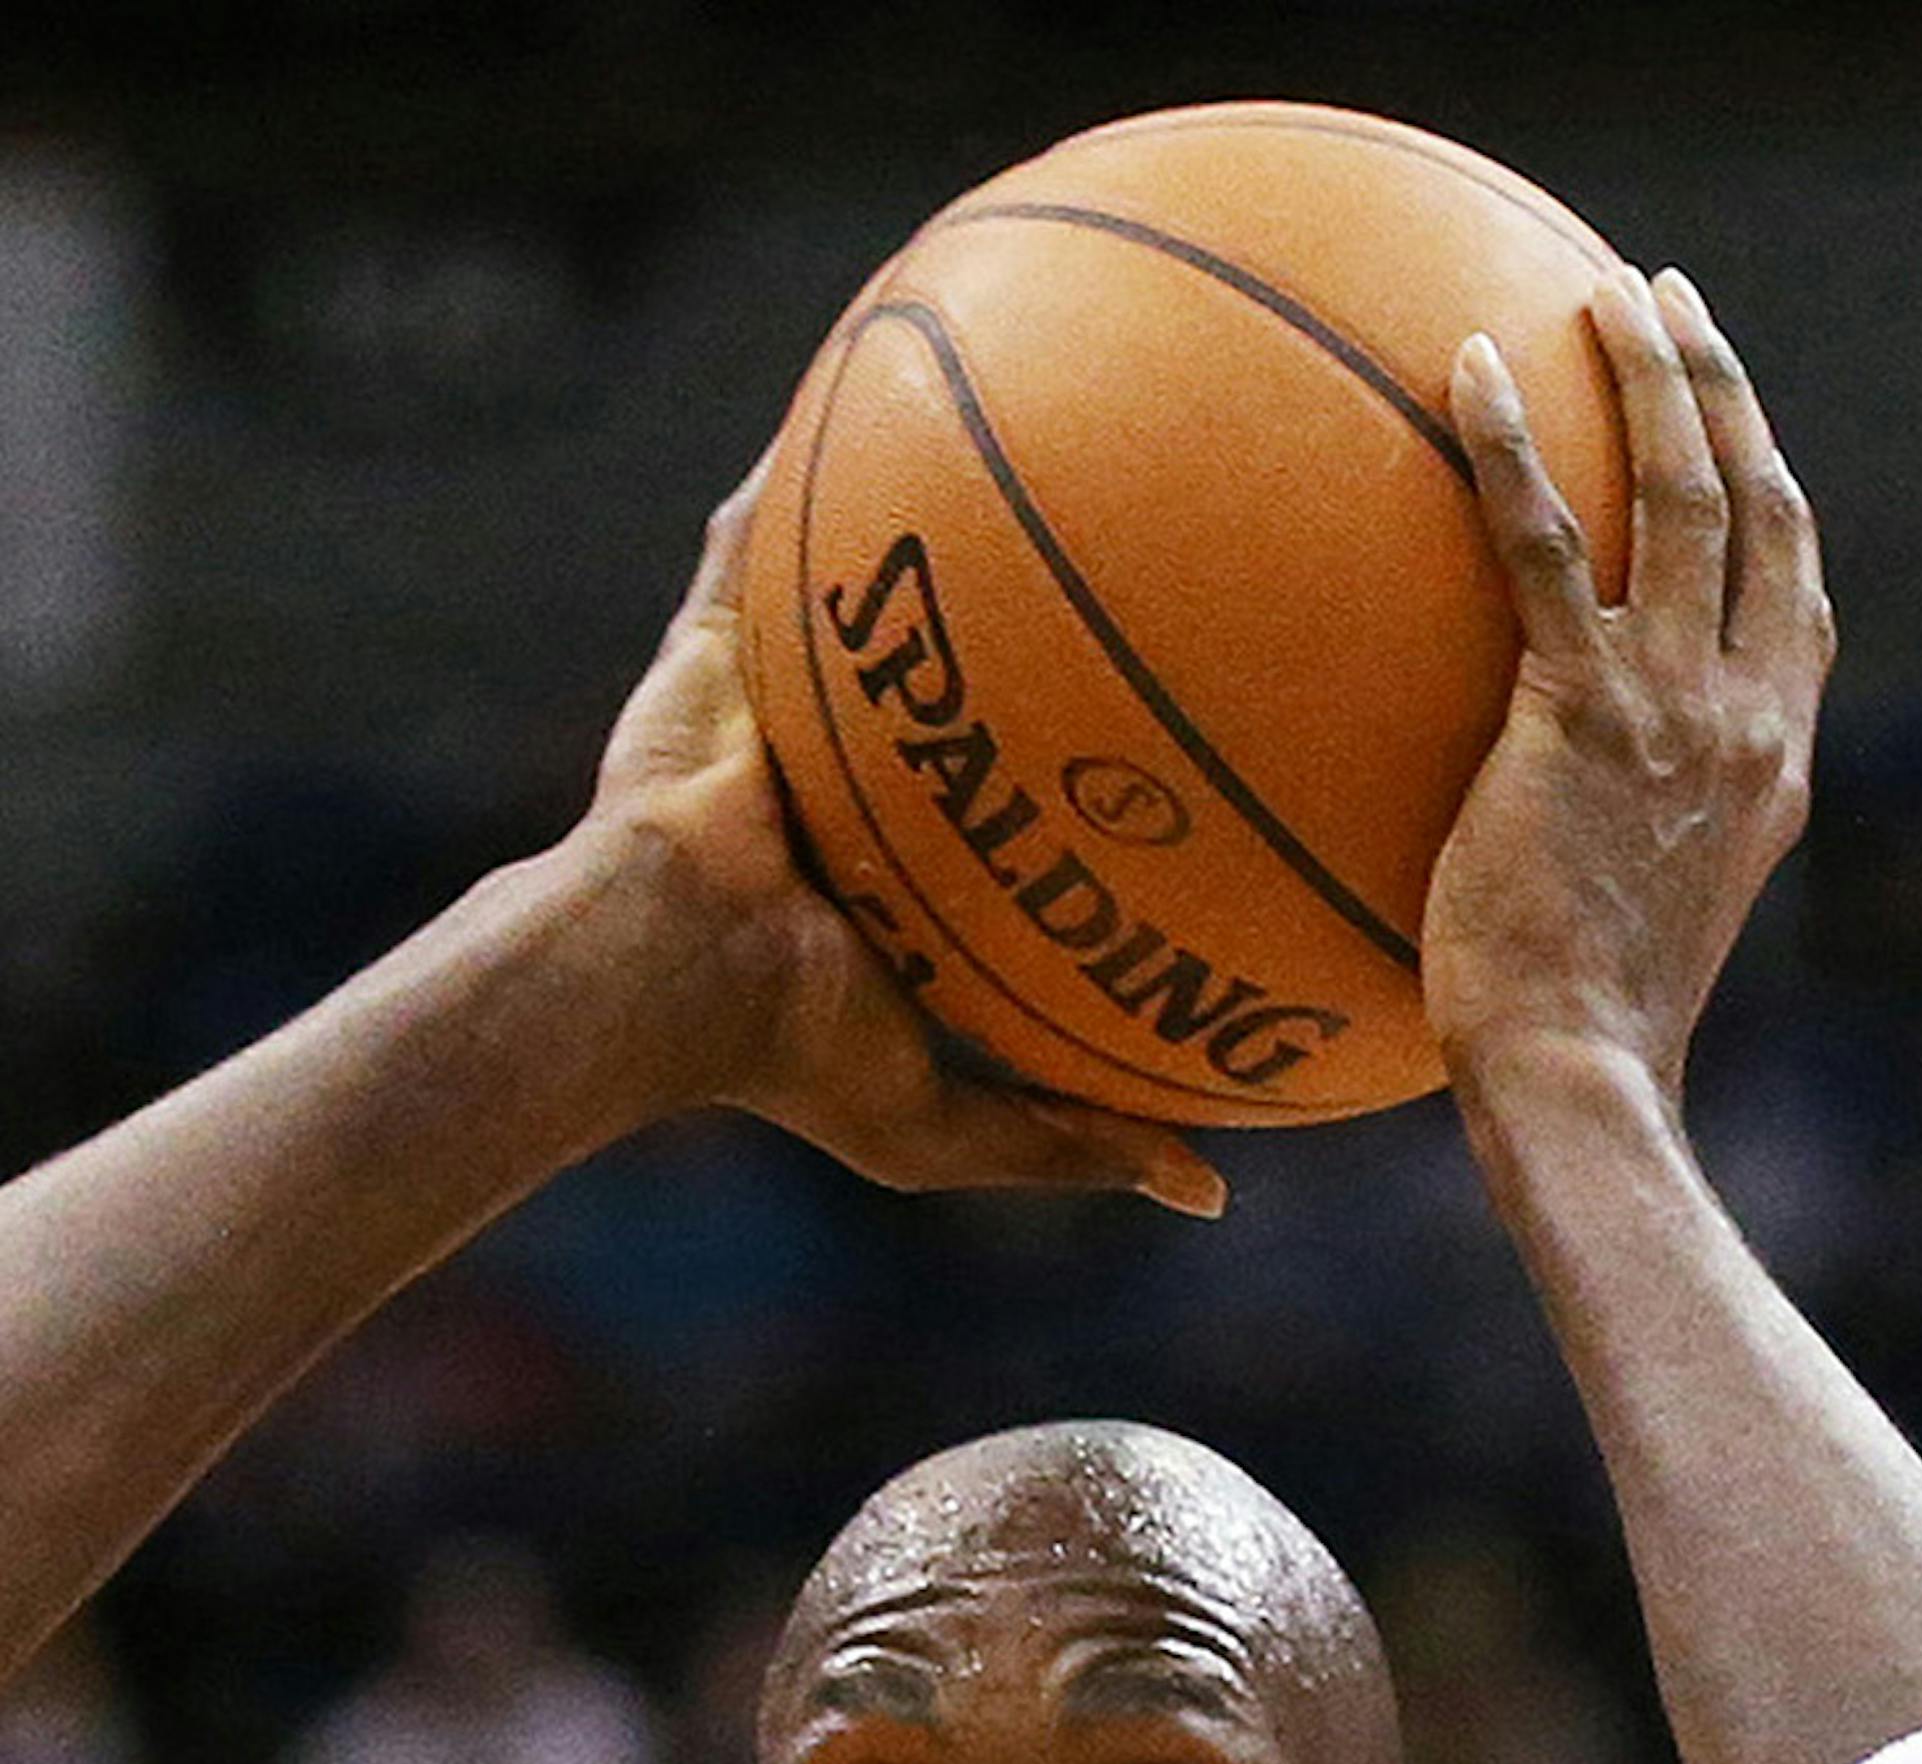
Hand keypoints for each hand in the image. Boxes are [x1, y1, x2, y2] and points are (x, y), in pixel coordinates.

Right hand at [581, 466, 1224, 1212]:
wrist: (659, 971)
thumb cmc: (785, 1053)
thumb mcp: (953, 1123)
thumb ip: (1073, 1141)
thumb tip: (1208, 1192)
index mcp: (915, 864)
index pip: (1017, 795)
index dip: (1096, 756)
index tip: (1197, 724)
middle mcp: (859, 767)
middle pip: (971, 670)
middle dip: (1048, 609)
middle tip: (1166, 540)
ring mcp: (785, 696)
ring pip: (871, 582)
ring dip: (931, 503)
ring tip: (1039, 408)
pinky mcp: (720, 638)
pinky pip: (769, 523)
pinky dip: (818, 448)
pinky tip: (881, 359)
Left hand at [1422, 268, 1834, 1101]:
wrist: (1577, 1071)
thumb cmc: (1577, 1028)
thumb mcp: (1643, 914)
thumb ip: (1633, 833)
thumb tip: (1562, 815)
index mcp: (1772, 760)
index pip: (1795, 594)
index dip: (1770, 488)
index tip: (1734, 422)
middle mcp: (1746, 713)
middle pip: (1759, 503)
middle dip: (1717, 386)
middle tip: (1662, 303)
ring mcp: (1675, 704)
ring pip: (1682, 490)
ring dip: (1649, 373)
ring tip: (1601, 296)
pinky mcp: (1582, 709)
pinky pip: (1542, 540)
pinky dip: (1512, 443)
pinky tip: (1473, 369)